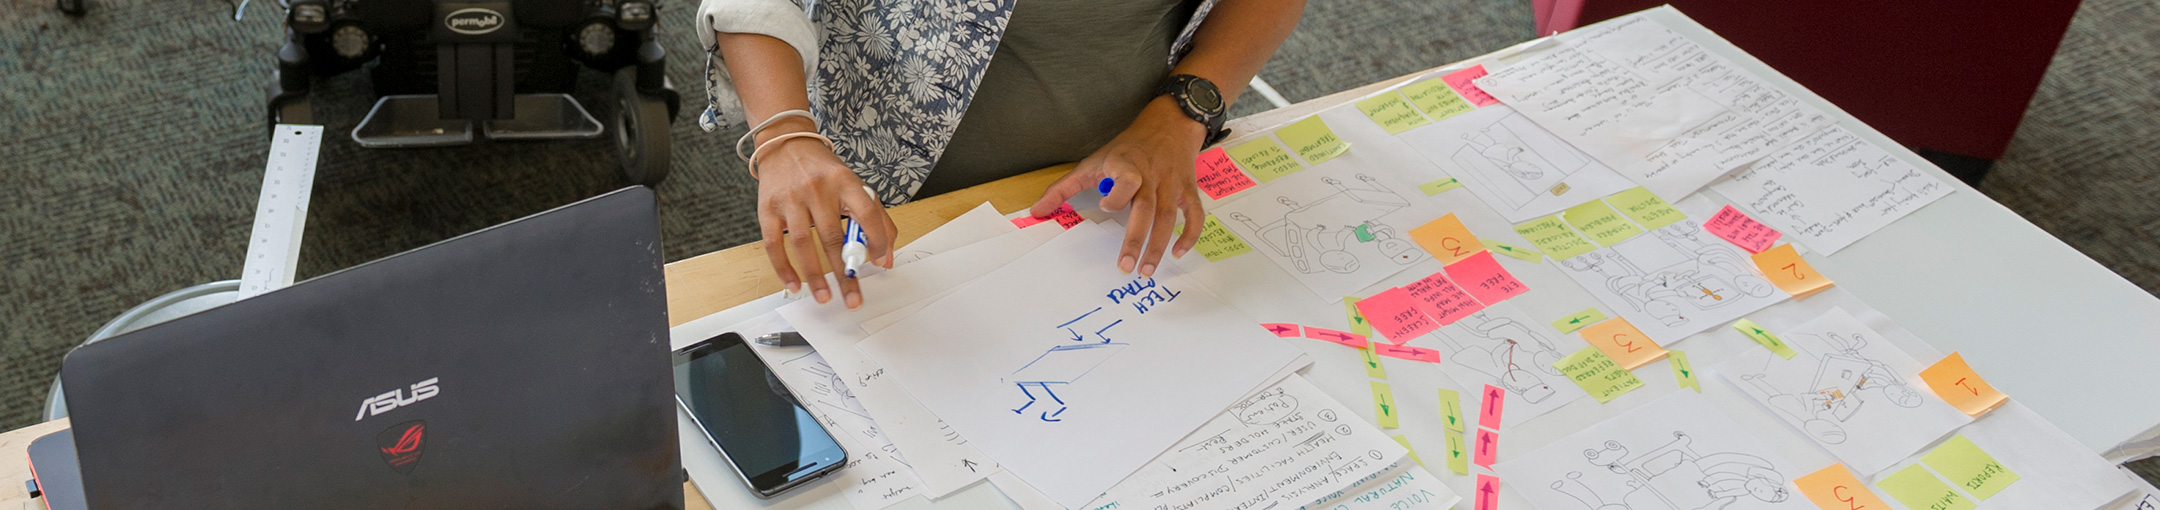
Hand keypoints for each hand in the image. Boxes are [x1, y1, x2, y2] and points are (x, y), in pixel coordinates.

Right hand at [756, 135, 897, 308]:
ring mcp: (790, 198)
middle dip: (844, 272)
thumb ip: (876, 220)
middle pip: (833, 236)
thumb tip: (885, 258)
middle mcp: (817, 188)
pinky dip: (783, 268)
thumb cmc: (824, 172)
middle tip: (852, 298)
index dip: (876, 240)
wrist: (786, 146)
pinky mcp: (768, 208)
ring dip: (814, 275)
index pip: (866, 213)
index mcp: (844, 181)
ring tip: (824, 297)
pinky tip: (794, 285)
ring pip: (802, 242)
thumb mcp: (854, 186)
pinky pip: (774, 244)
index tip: (878, 263)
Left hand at [1031, 97, 1207, 276]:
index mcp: (1127, 165)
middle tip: (1125, 266)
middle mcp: (1152, 176)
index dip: (1118, 193)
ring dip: (1158, 246)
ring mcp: (1172, 184)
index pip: (1127, 179)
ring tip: (1146, 271)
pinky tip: (1177, 252)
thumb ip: (1064, 188)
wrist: (1170, 124)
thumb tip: (1036, 211)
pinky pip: (1194, 214)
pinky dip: (1189, 234)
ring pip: (1168, 217)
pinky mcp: (1188, 190)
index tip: (1106, 206)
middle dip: (1136, 238)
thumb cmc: (1128, 147)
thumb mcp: (1093, 161)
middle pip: (1147, 208)